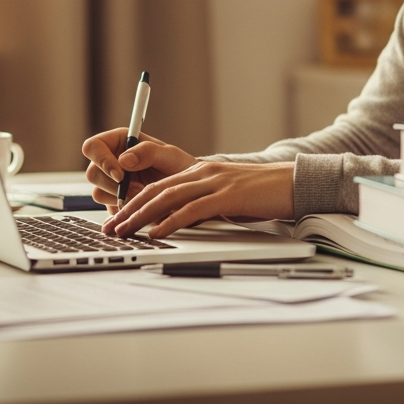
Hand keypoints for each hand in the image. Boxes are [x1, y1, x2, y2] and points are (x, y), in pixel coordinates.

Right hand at [82, 128, 197, 210]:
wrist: (188, 191)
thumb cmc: (180, 167)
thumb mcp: (169, 155)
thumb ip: (148, 152)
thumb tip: (124, 159)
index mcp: (119, 142)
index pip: (93, 147)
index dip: (101, 160)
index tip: (120, 174)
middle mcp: (111, 161)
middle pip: (92, 173)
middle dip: (113, 185)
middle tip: (138, 190)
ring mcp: (111, 183)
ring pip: (98, 193)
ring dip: (120, 199)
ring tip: (144, 196)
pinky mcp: (115, 202)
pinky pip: (109, 209)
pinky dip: (124, 211)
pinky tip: (141, 206)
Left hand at [101, 160, 294, 238]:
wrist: (293, 183)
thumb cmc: (262, 194)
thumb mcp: (226, 197)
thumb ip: (204, 205)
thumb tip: (182, 224)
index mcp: (200, 172)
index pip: (157, 186)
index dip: (133, 202)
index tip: (116, 219)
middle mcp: (202, 173)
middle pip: (155, 190)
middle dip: (128, 210)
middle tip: (110, 228)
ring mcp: (214, 182)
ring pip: (167, 198)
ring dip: (141, 216)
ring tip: (124, 231)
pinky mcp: (227, 195)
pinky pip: (191, 209)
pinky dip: (170, 221)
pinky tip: (156, 232)